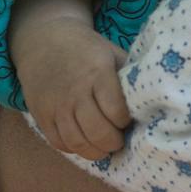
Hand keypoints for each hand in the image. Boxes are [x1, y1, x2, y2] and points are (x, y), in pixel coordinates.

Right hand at [17, 15, 131, 159]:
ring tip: (104, 146)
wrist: (46, 40)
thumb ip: (127, 76)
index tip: (128, 120)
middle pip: (97, 132)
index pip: (116, 110)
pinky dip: (74, 149)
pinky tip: (84, 141)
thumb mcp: (112, 52)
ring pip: (77, 142)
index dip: (126, 121)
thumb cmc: (86, 49)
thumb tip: (148, 102)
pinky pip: (59, 143)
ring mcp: (57, 105)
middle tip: (119, 141)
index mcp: (97, 73)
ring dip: (95, 151)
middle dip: (113, 143)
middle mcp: (75, 91)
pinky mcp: (42, 115)